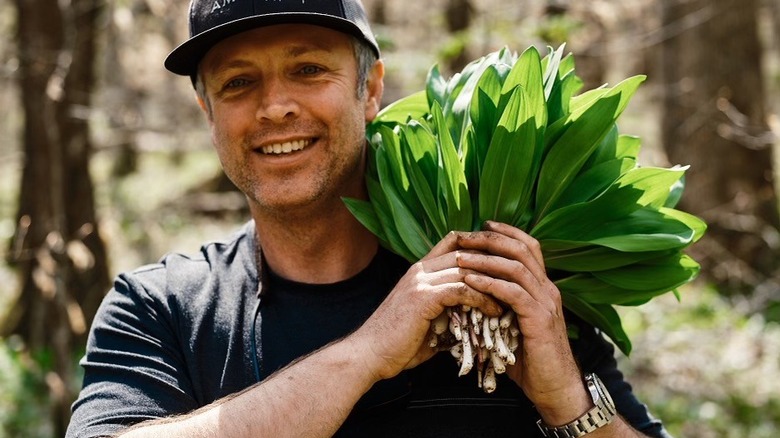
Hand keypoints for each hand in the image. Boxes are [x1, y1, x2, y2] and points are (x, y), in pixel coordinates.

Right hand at [350, 232, 502, 381]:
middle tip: (518, 276)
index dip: (479, 245)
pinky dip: (483, 298)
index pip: (454, 242)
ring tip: (513, 296)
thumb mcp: (425, 320)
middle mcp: (420, 269)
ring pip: (468, 268)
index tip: (503, 261)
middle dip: (494, 260)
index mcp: (419, 270)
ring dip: (493, 281)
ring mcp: (420, 280)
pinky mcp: (423, 297)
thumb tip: (471, 318)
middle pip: (465, 248)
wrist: (369, 355)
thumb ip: (446, 310)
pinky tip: (495, 310)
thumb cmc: (396, 344)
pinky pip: (462, 288)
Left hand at [453, 221, 589, 417]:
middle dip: (491, 239)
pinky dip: (489, 283)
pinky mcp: (540, 320)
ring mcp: (546, 303)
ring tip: (460, 257)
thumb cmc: (529, 360)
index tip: (482, 224)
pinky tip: (469, 281)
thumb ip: (500, 304)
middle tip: (465, 236)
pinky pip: (513, 293)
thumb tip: (471, 291)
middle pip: (521, 250)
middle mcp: (548, 289)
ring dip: (485, 259)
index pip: (529, 247)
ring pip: (516, 268)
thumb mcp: (513, 325)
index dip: (507, 232)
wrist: (554, 388)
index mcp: (543, 287)